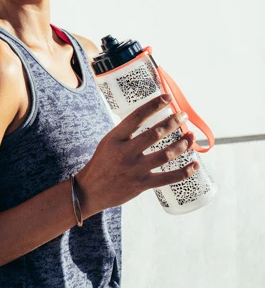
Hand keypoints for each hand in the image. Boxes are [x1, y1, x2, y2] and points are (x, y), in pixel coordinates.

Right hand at [76, 94, 197, 216]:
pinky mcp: (142, 184)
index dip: (154, 105)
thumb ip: (127, 133)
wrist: (91, 190)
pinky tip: (195, 165)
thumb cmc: (102, 162)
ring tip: (191, 136)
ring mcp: (134, 169)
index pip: (137, 116)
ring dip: (182, 145)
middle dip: (172, 123)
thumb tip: (151, 121)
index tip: (167, 97)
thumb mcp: (109, 142)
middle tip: (183, 116)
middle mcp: (125, 152)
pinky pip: (168, 178)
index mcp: (115, 138)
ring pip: (165, 155)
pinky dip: (184, 172)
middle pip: (154, 134)